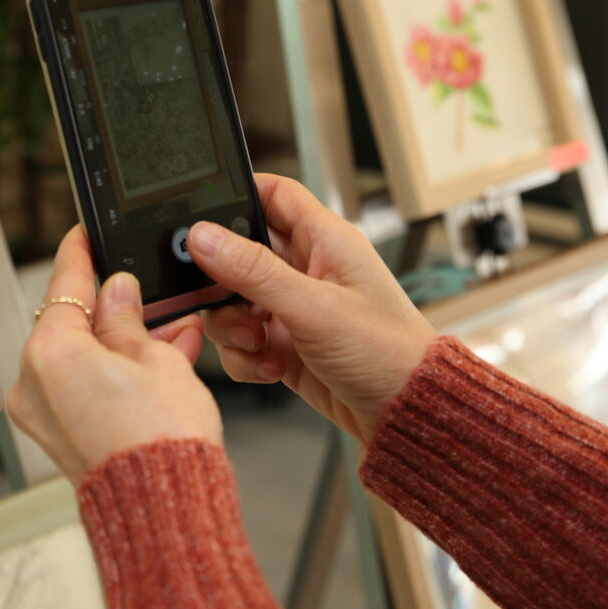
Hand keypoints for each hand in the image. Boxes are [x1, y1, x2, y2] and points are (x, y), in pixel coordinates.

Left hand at [7, 225, 219, 483]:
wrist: (166, 511)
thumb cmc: (162, 442)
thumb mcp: (157, 359)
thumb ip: (128, 318)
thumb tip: (118, 292)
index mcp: (50, 352)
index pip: (65, 284)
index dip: (81, 253)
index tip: (85, 234)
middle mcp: (33, 383)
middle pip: (72, 325)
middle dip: (115, 311)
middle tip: (150, 297)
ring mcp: (42, 415)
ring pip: (81, 360)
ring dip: (121, 346)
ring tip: (170, 337)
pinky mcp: (59, 438)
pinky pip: (82, 390)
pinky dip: (113, 376)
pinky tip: (155, 366)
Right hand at [188, 174, 434, 442]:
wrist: (406, 415)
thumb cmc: (388, 353)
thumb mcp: (313, 307)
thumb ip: (254, 271)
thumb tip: (203, 237)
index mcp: (325, 240)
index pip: (273, 193)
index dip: (236, 195)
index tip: (201, 217)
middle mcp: (307, 268)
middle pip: (239, 252)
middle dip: (223, 281)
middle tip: (225, 299)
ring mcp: (294, 307)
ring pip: (233, 300)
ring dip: (233, 326)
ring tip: (258, 342)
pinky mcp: (285, 344)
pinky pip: (242, 341)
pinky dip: (245, 357)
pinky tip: (271, 367)